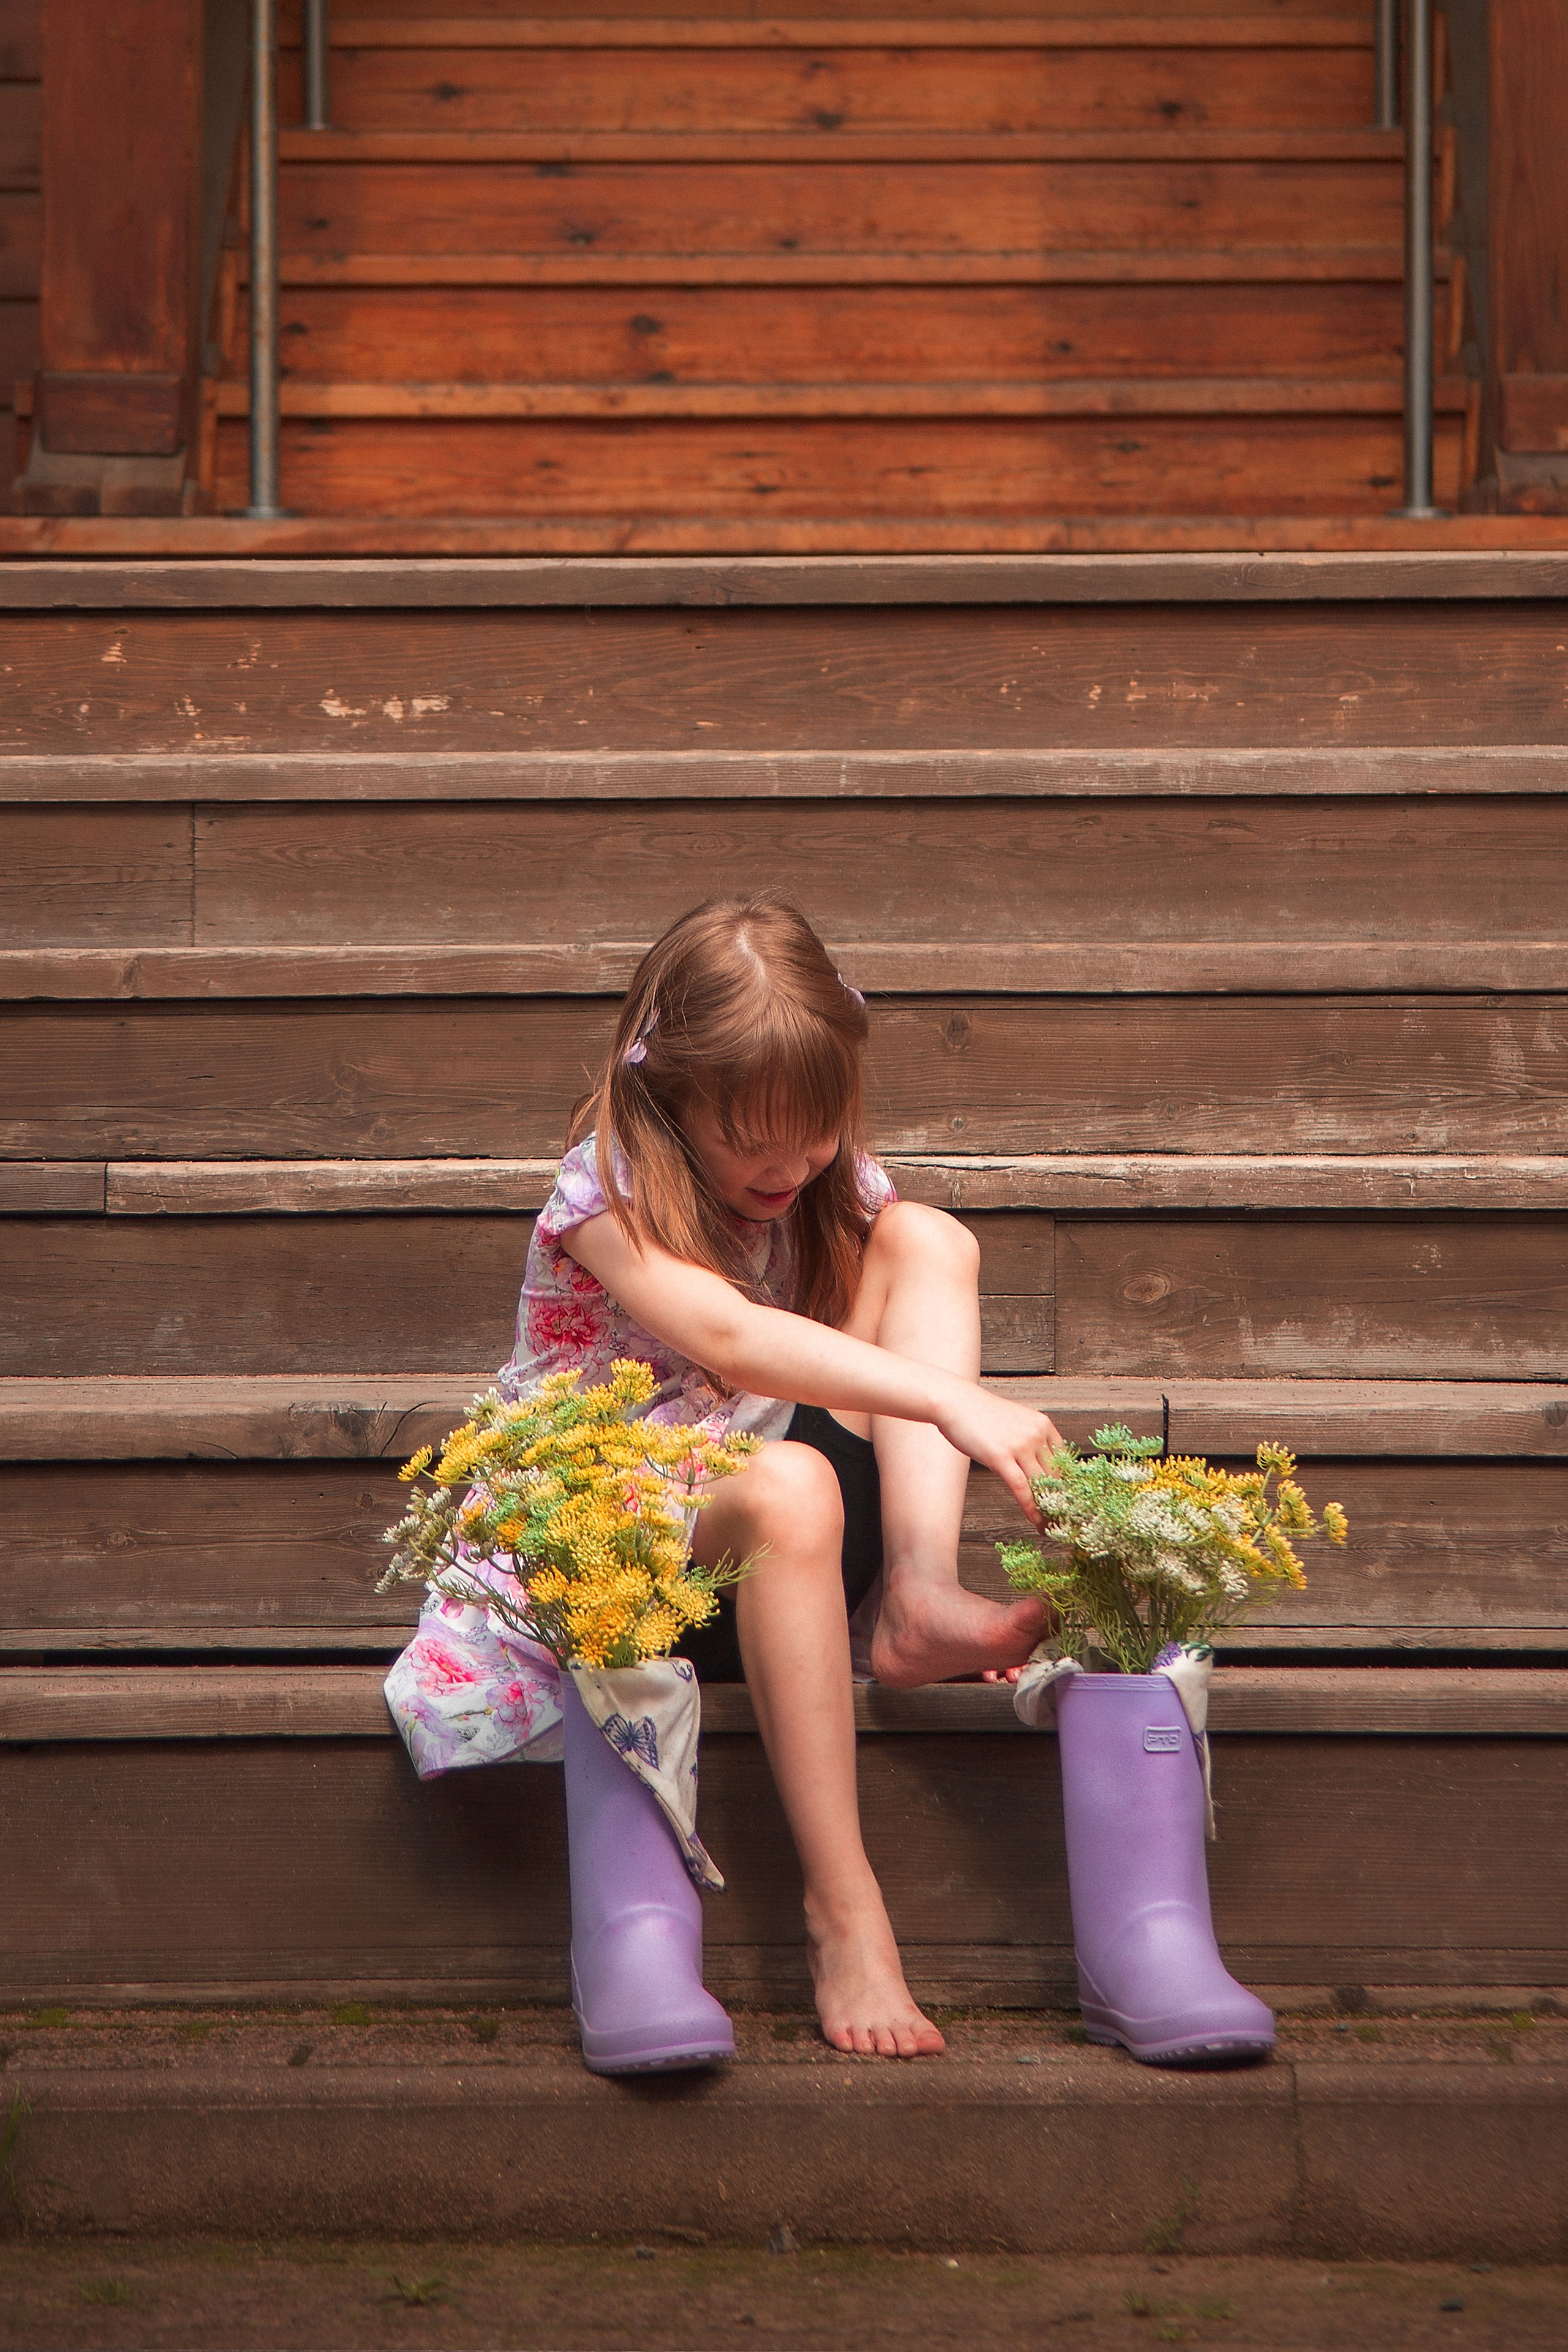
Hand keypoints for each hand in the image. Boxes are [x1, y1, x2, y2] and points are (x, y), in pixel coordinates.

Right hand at [934, 1386, 1061, 1524]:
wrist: (956, 1403)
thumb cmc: (981, 1414)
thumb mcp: (1016, 1422)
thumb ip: (1030, 1440)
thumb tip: (1038, 1467)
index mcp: (1043, 1424)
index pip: (1063, 1461)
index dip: (1065, 1483)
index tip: (1065, 1501)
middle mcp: (1036, 1434)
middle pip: (1055, 1475)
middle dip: (1058, 1500)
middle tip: (1059, 1519)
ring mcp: (1019, 1445)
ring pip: (1040, 1484)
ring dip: (1046, 1509)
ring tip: (1049, 1526)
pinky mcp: (1001, 1457)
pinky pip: (1022, 1489)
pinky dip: (1031, 1508)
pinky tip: (1035, 1521)